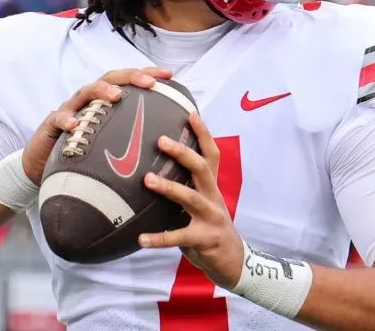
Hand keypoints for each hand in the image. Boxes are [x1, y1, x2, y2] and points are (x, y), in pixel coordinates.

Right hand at [22, 67, 172, 183]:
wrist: (43, 164)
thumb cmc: (83, 151)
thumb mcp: (108, 143)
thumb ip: (129, 139)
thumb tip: (165, 145)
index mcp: (104, 102)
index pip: (127, 82)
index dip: (147, 74)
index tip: (169, 75)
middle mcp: (88, 100)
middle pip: (110, 79)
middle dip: (131, 76)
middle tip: (149, 83)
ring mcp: (70, 109)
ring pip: (86, 92)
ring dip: (101, 91)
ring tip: (116, 95)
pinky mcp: (52, 125)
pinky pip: (58, 119)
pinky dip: (66, 119)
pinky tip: (75, 125)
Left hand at [138, 112, 244, 289]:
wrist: (233, 261)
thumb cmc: (208, 227)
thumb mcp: (201, 202)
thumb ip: (185, 186)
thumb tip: (150, 167)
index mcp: (211, 186)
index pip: (210, 153)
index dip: (203, 133)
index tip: (190, 112)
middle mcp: (213, 196)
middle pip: (201, 168)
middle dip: (182, 153)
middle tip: (160, 140)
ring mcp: (211, 217)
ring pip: (191, 197)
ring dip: (169, 187)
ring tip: (148, 179)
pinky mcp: (204, 239)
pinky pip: (179, 236)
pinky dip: (159, 238)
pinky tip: (141, 239)